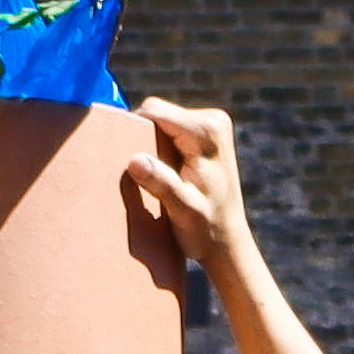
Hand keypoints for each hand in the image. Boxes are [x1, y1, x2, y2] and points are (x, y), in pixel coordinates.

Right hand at [119, 96, 254, 290]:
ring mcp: (212, 125)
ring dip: (150, 144)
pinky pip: (169, 130)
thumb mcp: (182, 210)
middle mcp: (213, 121)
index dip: (133, 129)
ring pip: (161, 121)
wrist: (227, 242)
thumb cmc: (206, 229)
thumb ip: (161, 183)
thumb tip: (135, 161)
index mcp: (207, 132)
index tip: (125, 159)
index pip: (154, 111)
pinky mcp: (206, 134)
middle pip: (157, 113)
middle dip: (142, 138)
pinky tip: (163, 173)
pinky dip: (159, 148)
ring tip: (154, 176)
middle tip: (141, 174)